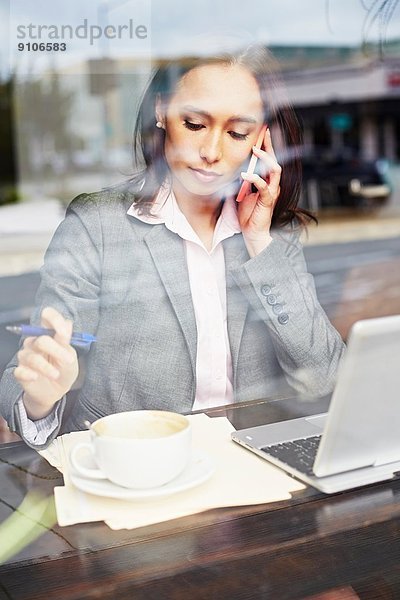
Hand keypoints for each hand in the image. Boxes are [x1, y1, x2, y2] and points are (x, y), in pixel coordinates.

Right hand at [14, 307, 78, 419]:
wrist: (57, 391)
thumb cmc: (63, 370)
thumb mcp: (70, 356)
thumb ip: (66, 341)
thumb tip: (67, 323)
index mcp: (49, 334)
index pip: (46, 316)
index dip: (54, 319)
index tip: (64, 332)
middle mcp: (35, 342)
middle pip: (41, 339)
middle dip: (57, 351)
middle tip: (68, 361)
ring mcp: (26, 356)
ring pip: (32, 357)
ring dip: (47, 367)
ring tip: (56, 374)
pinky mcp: (20, 371)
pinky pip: (21, 370)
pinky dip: (30, 374)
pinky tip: (36, 377)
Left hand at [237, 127, 281, 256]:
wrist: (253, 233)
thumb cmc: (248, 215)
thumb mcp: (241, 192)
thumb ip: (240, 179)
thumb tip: (231, 166)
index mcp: (266, 181)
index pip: (268, 158)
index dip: (265, 144)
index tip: (260, 130)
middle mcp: (272, 184)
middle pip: (274, 159)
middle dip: (269, 145)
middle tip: (263, 131)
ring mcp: (272, 191)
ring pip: (275, 169)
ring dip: (265, 158)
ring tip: (255, 150)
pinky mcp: (268, 201)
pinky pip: (264, 187)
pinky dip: (255, 179)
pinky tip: (246, 174)